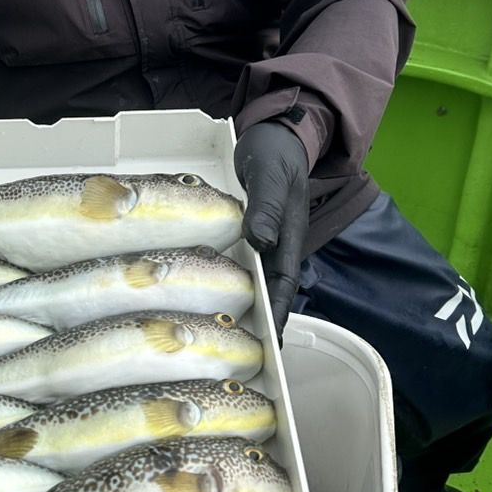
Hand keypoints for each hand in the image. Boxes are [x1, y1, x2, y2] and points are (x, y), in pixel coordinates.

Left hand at [233, 121, 309, 340]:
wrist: (275, 134)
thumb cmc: (276, 153)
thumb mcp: (271, 175)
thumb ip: (266, 206)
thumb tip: (260, 241)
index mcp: (287, 236)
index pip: (283, 286)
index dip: (277, 317)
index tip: (271, 349)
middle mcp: (274, 243)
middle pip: (268, 292)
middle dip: (258, 323)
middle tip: (242, 357)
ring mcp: (260, 238)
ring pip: (251, 279)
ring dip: (239, 304)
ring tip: (221, 337)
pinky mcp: (245, 231)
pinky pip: (237, 261)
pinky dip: (225, 279)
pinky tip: (205, 293)